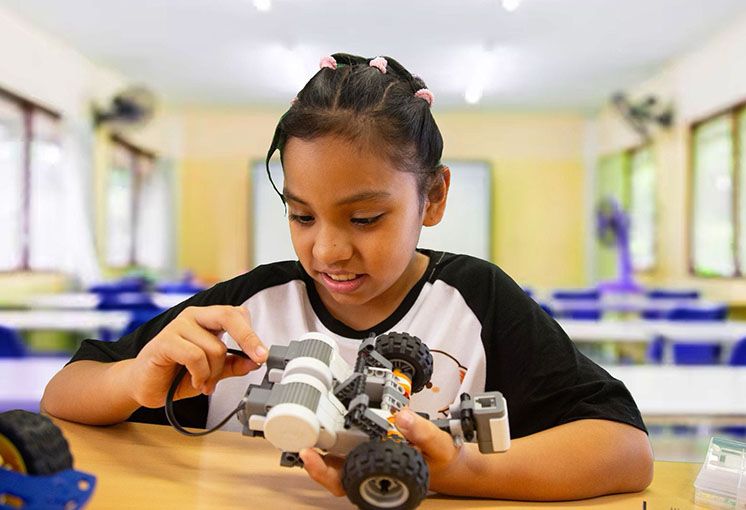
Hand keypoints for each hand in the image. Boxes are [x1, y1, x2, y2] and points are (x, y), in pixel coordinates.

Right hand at [127, 305, 267, 407]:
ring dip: (214, 373)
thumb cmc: (177, 374)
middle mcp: (194, 316)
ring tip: (205, 383)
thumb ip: (232, 365)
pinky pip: (195, 356)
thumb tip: (254, 362)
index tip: (263, 355)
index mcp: (208, 319)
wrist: (145, 386)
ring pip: (215, 347)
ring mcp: (178, 325)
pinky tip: (196, 382)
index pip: (237, 314)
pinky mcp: (165, 340)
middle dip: (248, 338)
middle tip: (258, 358)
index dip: (252, 333)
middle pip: (229, 315)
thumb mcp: (213, 372)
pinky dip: (201, 374)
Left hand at [299, 408, 468, 496]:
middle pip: (329, 470)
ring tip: (307, 416)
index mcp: (378, 479)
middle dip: (311, 454)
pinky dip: (335, 425)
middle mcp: (366, 471)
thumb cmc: (439, 459)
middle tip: (298, 433)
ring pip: (334, 453)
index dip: (322, 472)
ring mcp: (364, 458)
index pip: (343, 483)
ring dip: (320, 437)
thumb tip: (403, 417)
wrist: (444, 457)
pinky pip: (345, 437)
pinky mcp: (365, 443)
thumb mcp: (437, 445)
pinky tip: (328, 409)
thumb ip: (422, 432)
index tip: (310, 456)